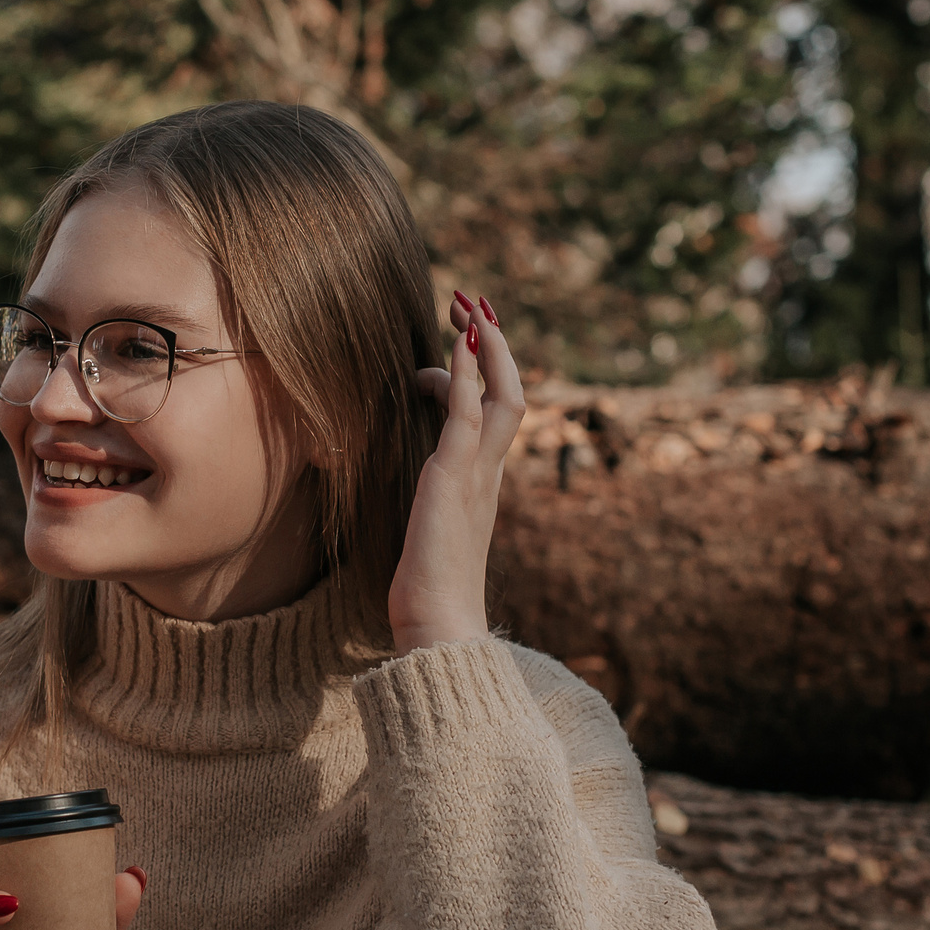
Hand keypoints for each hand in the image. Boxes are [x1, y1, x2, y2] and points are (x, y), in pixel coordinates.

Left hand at [392, 292, 520, 651]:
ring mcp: (478, 475)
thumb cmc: (427, 595)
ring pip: (503, 395)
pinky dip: (468, 374)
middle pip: (513, 394)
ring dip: (485, 346)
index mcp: (484, 485)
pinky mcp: (455, 477)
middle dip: (494, 346)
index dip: (484, 373)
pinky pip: (470, 414)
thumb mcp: (426, 537)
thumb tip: (415, 498)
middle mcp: (490, 474)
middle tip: (472, 304)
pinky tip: (457, 343)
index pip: (497, 415)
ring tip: (465, 306)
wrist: (439, 626)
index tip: (463, 340)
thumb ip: (428, 509)